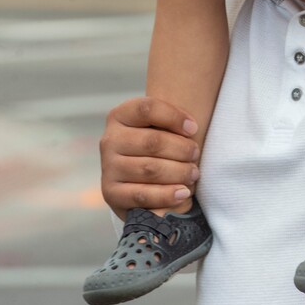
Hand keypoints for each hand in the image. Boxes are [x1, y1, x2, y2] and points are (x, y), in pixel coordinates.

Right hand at [100, 97, 200, 218]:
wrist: (134, 177)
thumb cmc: (155, 143)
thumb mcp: (158, 125)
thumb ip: (171, 121)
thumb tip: (191, 127)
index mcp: (120, 115)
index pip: (147, 109)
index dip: (174, 117)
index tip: (194, 128)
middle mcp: (110, 140)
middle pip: (152, 141)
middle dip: (181, 149)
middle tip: (196, 155)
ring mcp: (108, 167)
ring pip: (150, 169)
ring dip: (178, 172)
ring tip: (193, 174)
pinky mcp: (111, 194)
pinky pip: (142, 196)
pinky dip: (166, 195)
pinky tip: (182, 193)